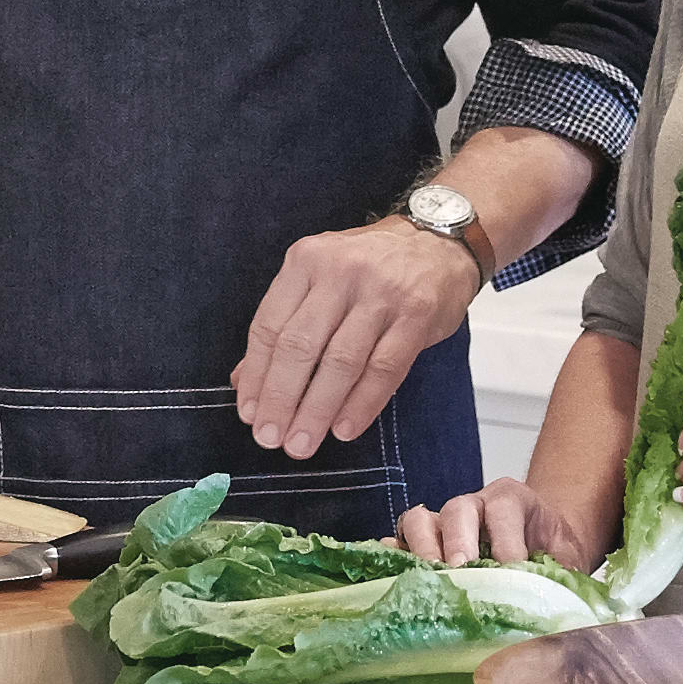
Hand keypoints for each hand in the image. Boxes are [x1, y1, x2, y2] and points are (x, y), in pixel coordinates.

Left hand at [234, 217, 479, 461]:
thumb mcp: (319, 277)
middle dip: (281, 399)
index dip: (257, 375)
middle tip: (271, 437)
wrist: (437, 240)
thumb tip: (245, 379)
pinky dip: (361, 404)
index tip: (250, 413)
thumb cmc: (371, 265)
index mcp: (306, 261)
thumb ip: (285, 323)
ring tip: (302, 443)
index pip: (270, 325)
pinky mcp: (416, 315)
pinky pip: (383, 369)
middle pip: (300, 346)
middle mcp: (340, 273)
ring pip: (340, 362)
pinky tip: (343, 429)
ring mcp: (381, 293)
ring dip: (317, 410)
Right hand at [398, 480, 586, 568]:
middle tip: (462, 573)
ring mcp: (443, 523)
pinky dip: (395, 557)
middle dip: (457, 542)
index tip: (511, 571)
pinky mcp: (423, 543)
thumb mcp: (569, 556)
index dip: (505, 541)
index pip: (503, 510)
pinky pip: (401, 542)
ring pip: (419, 520)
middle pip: (456, 510)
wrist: (543, 544)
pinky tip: (394, 576)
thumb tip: (563, 605)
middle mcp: (473, 506)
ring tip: (431, 579)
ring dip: (422, 550)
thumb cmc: (552, 550)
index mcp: (511, 499)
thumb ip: (566, 572)